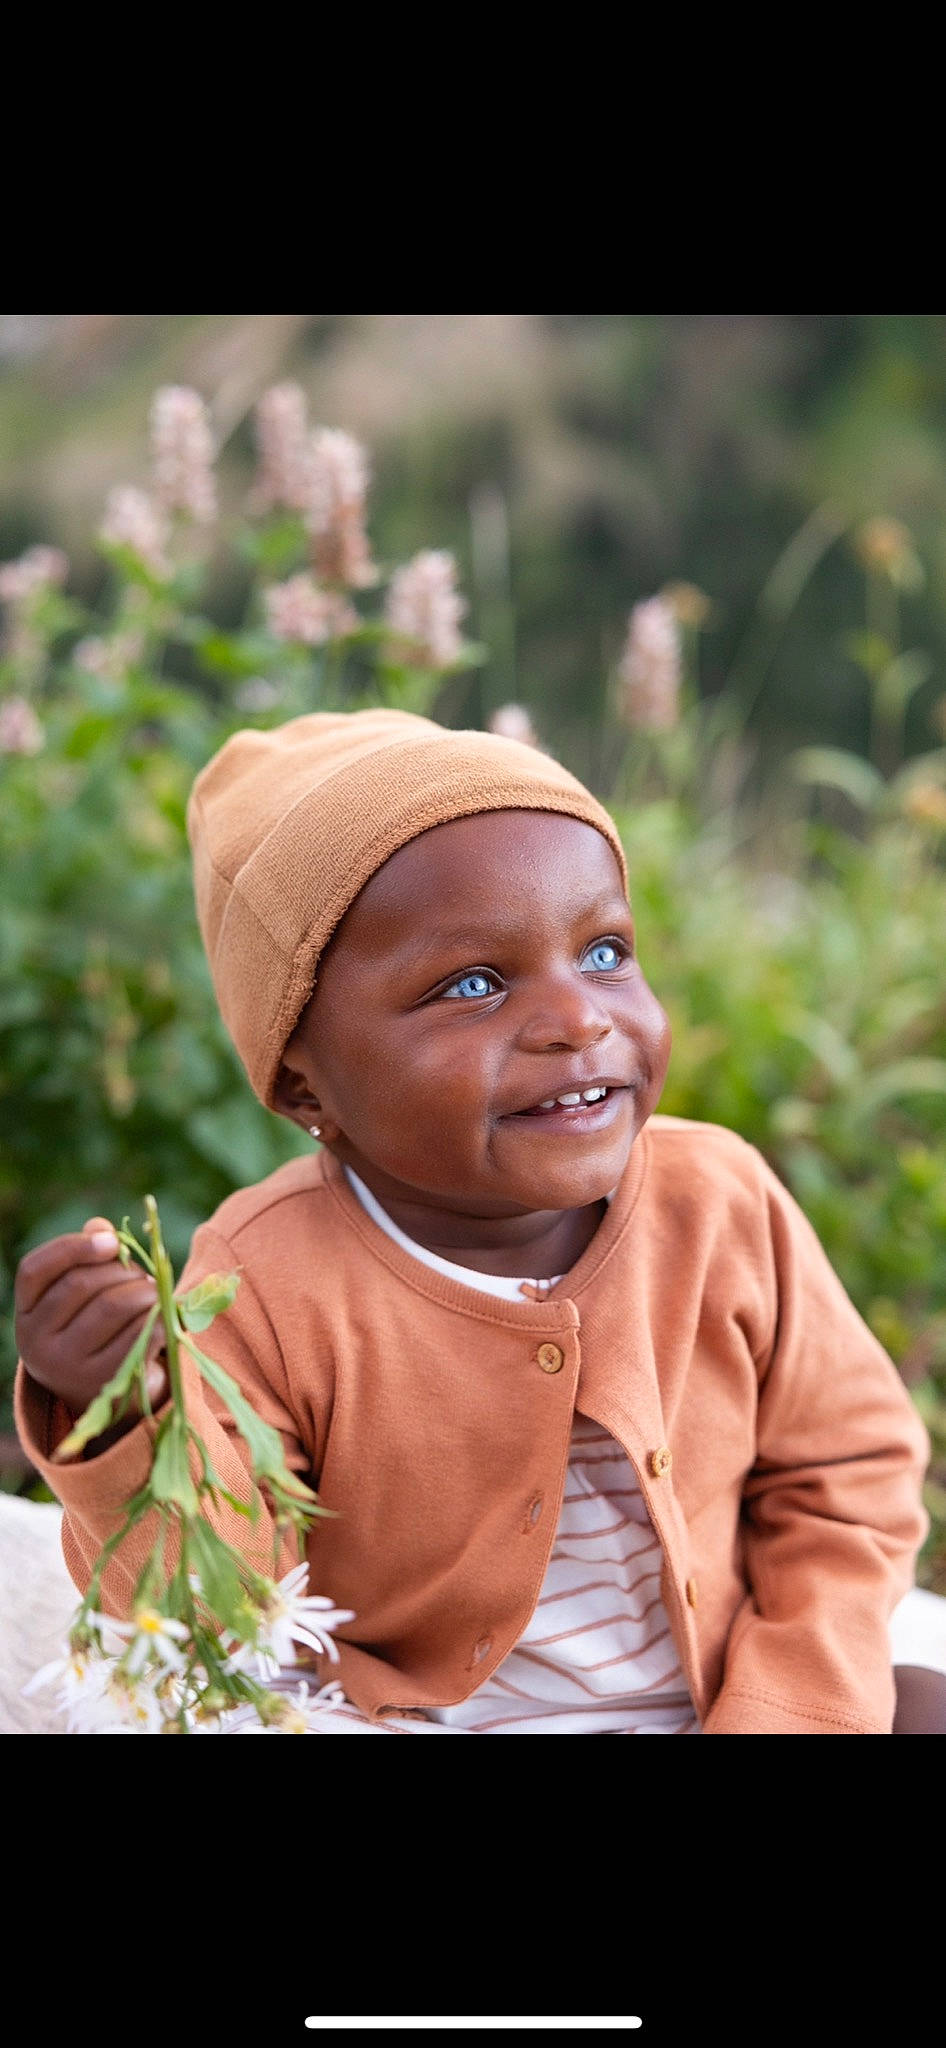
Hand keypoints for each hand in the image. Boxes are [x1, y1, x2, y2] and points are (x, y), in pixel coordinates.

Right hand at [14, 1217, 167, 1422]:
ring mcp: (66, 1366)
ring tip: (154, 1295)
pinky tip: (165, 1316)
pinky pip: (138, 1333)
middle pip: (82, 1285)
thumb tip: (99, 1226)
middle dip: (122, 1271)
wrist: (110, 1395)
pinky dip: (159, 1317)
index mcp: (26, 1314)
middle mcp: (36, 1343)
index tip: (110, 1240)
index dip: (72, 1247)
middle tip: (144, 1277)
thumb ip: (90, 1258)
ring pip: (113, 1306)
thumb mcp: (86, 1297)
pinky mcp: (103, 1382)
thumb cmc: (98, 1331)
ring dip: (144, 1292)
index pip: (35, 1270)